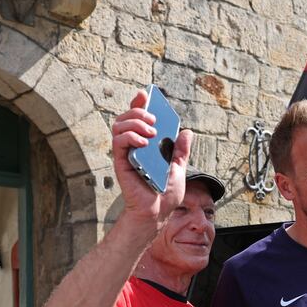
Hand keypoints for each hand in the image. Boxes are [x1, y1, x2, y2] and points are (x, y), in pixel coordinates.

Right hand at [110, 89, 191, 232]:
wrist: (158, 212)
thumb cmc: (164, 193)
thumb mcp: (177, 168)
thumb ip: (180, 151)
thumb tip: (187, 132)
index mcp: (145, 145)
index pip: (137, 118)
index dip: (138, 103)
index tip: (145, 94)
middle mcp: (133, 146)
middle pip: (126, 117)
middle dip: (138, 111)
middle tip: (154, 119)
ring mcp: (126, 154)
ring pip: (119, 125)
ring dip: (135, 122)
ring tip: (152, 131)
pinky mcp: (122, 163)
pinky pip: (119, 142)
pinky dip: (130, 137)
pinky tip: (143, 142)